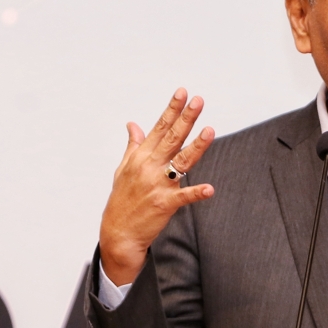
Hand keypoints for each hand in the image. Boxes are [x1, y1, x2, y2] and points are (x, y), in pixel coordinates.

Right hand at [99, 89, 214, 285]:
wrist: (118, 233)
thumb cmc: (122, 199)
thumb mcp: (124, 169)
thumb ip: (134, 145)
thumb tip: (133, 124)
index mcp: (141, 157)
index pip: (159, 128)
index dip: (172, 110)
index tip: (183, 93)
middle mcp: (149, 168)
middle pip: (172, 139)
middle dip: (186, 118)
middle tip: (198, 101)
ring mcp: (157, 185)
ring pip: (181, 162)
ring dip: (196, 146)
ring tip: (210, 131)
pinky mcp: (165, 204)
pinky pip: (184, 197)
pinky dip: (196, 193)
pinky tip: (209, 189)